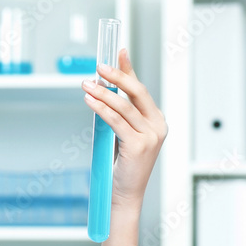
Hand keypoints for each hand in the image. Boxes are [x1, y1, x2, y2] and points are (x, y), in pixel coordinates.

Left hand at [82, 49, 167, 210]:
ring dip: (103, 92)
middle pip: (137, 92)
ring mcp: (151, 136)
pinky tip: (90, 101)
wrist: (125, 193)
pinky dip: (101, 109)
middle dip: (117, 76)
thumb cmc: (123, 164)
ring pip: (124, 106)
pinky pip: (116, 121)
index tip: (118, 52)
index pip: (140, 90)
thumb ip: (119, 113)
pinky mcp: (139, 145)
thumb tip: (105, 89)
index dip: (129, 70)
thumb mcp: (123, 133)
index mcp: (157, 120)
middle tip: (99, 66)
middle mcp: (158, 126)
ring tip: (86, 84)